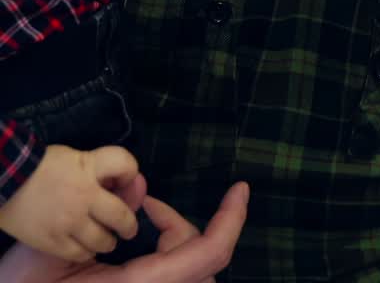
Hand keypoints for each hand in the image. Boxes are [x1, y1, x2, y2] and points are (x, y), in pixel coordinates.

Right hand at [0, 146, 138, 261]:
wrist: (7, 181)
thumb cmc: (44, 166)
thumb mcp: (78, 157)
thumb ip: (100, 168)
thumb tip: (120, 184)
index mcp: (91, 168)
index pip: (127, 166)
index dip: (131, 173)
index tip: (127, 181)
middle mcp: (84, 196)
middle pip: (121, 215)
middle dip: (128, 223)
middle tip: (128, 228)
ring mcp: (68, 222)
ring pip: (102, 239)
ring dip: (109, 240)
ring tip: (108, 239)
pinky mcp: (52, 241)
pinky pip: (79, 253)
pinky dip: (87, 252)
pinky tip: (87, 248)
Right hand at [0, 180, 248, 282]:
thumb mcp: (59, 254)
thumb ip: (111, 218)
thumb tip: (142, 187)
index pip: (207, 254)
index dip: (231, 220)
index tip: (241, 188)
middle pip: (203, 261)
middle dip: (186, 228)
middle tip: (152, 209)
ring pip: (191, 272)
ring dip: (177, 240)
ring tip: (146, 219)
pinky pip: (172, 274)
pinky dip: (167, 252)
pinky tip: (139, 237)